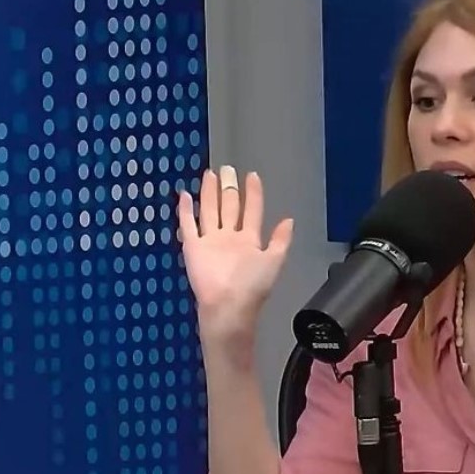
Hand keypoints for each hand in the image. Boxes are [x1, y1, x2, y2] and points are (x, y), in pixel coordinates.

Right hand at [177, 165, 293, 329]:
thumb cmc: (252, 285)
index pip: (252, 211)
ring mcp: (210, 241)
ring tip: (210, 174)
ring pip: (209, 211)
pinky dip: (186, 210)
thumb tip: (289, 219)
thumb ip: (281, 240)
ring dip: (209, 193)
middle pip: (229, 207)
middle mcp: (229, 238)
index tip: (253, 176)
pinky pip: (188, 225)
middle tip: (227, 168)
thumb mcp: (274, 260)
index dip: (253, 194)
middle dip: (229, 188)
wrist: (228, 305)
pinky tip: (185, 194)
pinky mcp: (192, 247)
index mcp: (249, 241)